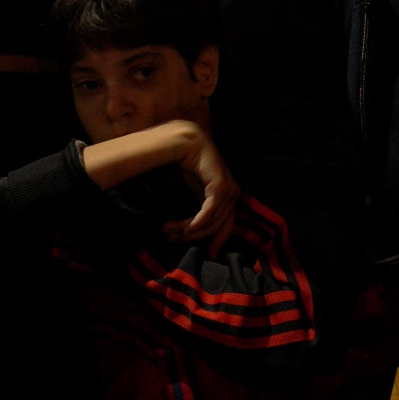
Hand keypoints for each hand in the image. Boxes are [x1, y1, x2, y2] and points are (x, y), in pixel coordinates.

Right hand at [161, 131, 239, 257]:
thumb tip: (189, 230)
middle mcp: (231, 195)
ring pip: (210, 223)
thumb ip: (198, 209)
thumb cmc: (188, 165)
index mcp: (227, 197)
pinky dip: (196, 223)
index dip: (218, 242)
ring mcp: (228, 191)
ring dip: (186, 229)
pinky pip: (209, 213)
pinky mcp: (220, 188)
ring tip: (167, 229)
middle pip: (215, 228)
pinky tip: (184, 228)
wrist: (186, 142)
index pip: (227, 226)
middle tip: (170, 238)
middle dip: (192, 237)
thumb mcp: (195, 192)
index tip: (210, 256)